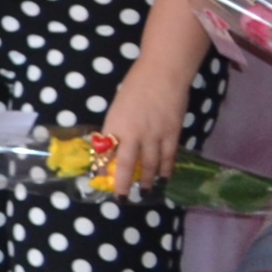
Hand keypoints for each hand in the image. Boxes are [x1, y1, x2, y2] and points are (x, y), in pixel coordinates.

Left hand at [96, 67, 192, 193]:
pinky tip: (164, 177)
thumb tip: (113, 146)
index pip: (106, 152)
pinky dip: (166, 169)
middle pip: (127, 164)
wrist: (162, 74)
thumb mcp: (117, 108)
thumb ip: (116, 128)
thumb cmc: (135, 87)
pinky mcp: (172, 134)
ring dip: (146, 180)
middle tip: (122, 198)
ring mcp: (154, 135)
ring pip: (150, 164)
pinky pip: (168, 156)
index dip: (103, 168)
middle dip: (123, 183)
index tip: (100, 181)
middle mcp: (133, 134)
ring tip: (144, 191)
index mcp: (115, 125)